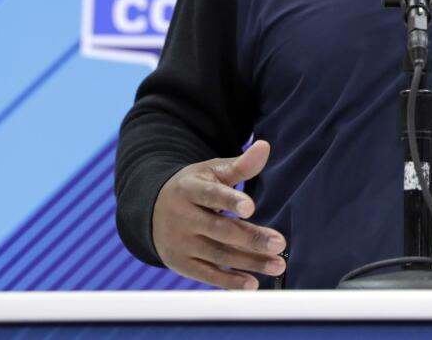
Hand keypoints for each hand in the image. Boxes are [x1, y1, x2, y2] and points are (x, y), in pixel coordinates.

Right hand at [151, 139, 286, 288]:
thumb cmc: (194, 187)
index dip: (230, 201)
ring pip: (217, 254)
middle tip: (280, 243)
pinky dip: (229, 281)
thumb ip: (240, 165)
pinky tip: (252, 283)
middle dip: (250, 238)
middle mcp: (182, 217)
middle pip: (219, 230)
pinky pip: (207, 274)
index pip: (211, 195)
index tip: (250, 207)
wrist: (151, 209)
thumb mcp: (211, 172)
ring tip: (278, 265)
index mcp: (190, 189)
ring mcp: (180, 242)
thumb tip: (265, 147)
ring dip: (249, 262)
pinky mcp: (181, 263)